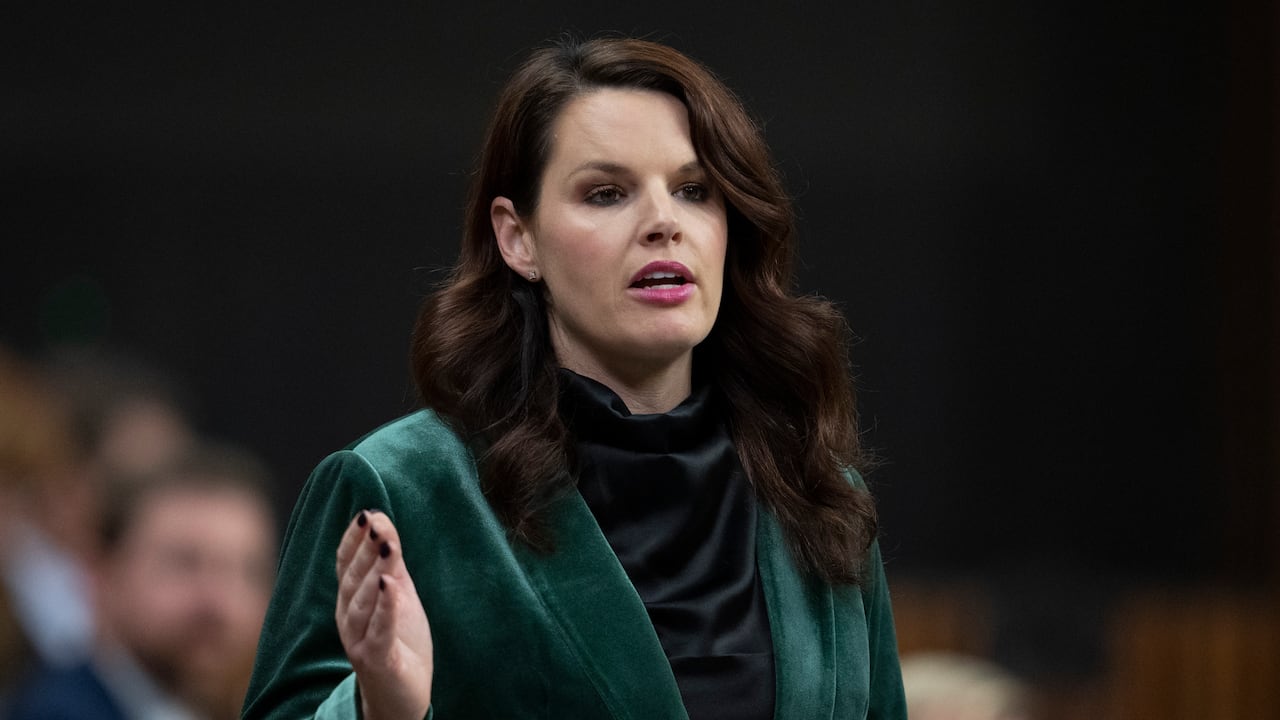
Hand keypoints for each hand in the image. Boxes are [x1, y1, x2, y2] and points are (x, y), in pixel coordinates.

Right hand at [335, 510, 432, 719]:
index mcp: (350, 599)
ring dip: (373, 572)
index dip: (353, 539)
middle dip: (364, 550)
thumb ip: (390, 561)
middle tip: (376, 523)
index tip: (365, 514)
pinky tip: (389, 585)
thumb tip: (381, 520)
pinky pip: (379, 630)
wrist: (402, 694)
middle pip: (353, 579)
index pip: (345, 564)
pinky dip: (384, 607)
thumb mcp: (397, 593)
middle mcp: (348, 617)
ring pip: (362, 602)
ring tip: (386, 547)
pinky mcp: (376, 659)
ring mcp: (359, 639)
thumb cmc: (398, 639)